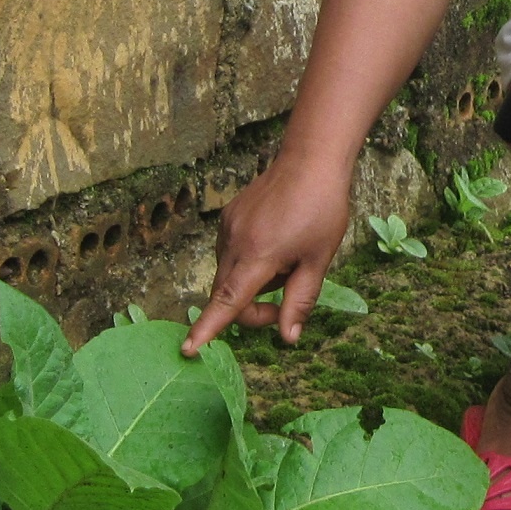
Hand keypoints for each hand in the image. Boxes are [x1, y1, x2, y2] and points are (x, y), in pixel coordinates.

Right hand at [183, 156, 354, 351]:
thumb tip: (287, 337)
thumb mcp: (319, 261)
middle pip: (226, 294)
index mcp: (258, 255)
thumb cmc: (322, 210)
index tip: (189, 348)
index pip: (228, 301)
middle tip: (285, 297)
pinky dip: (247, 262)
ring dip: (250, 283)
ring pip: (228, 274)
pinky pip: (230, 253)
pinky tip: (274, 243)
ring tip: (285, 260)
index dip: (209, 328)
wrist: (310, 161)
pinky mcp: (228, 217)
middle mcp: (235, 241)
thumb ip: (300, 301)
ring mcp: (228, 227)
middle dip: (251, 308)